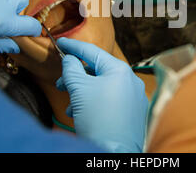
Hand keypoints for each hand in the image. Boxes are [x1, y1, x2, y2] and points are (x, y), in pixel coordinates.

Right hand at [56, 38, 148, 152]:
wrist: (114, 152)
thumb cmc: (98, 119)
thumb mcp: (79, 89)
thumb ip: (71, 69)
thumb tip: (69, 60)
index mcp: (120, 70)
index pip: (93, 52)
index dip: (74, 47)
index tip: (61, 42)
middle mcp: (131, 80)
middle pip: (98, 71)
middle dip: (76, 77)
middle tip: (61, 83)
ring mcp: (134, 97)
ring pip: (103, 87)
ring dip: (83, 93)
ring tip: (71, 104)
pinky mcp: (133, 113)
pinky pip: (110, 100)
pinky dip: (94, 103)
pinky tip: (82, 114)